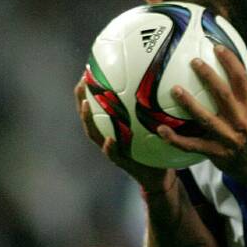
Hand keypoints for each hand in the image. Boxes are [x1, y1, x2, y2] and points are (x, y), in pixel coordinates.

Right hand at [73, 78, 173, 193]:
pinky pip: (113, 154)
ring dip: (88, 119)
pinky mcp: (122, 163)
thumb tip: (166, 79)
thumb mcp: (158, 124)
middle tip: (80, 83)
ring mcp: (113, 149)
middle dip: (82, 100)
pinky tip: (110, 139)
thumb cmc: (159, 146)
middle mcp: (109, 136)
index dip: (91, 91)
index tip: (87, 71)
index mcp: (115, 126)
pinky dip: (110, 147)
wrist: (160, 175)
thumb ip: (158, 107)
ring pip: (94, 134)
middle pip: (90, 117)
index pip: (99, 106)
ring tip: (85, 105)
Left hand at [155, 46, 246, 186]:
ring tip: (175, 90)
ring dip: (190, 104)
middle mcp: (239, 118)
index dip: (230, 62)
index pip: (241, 79)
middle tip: (193, 62)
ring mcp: (226, 136)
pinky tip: (160, 130)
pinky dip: (175, 139)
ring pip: (205, 118)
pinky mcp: (215, 151)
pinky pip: (192, 145)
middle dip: (209, 76)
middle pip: (223, 94)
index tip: (217, 47)